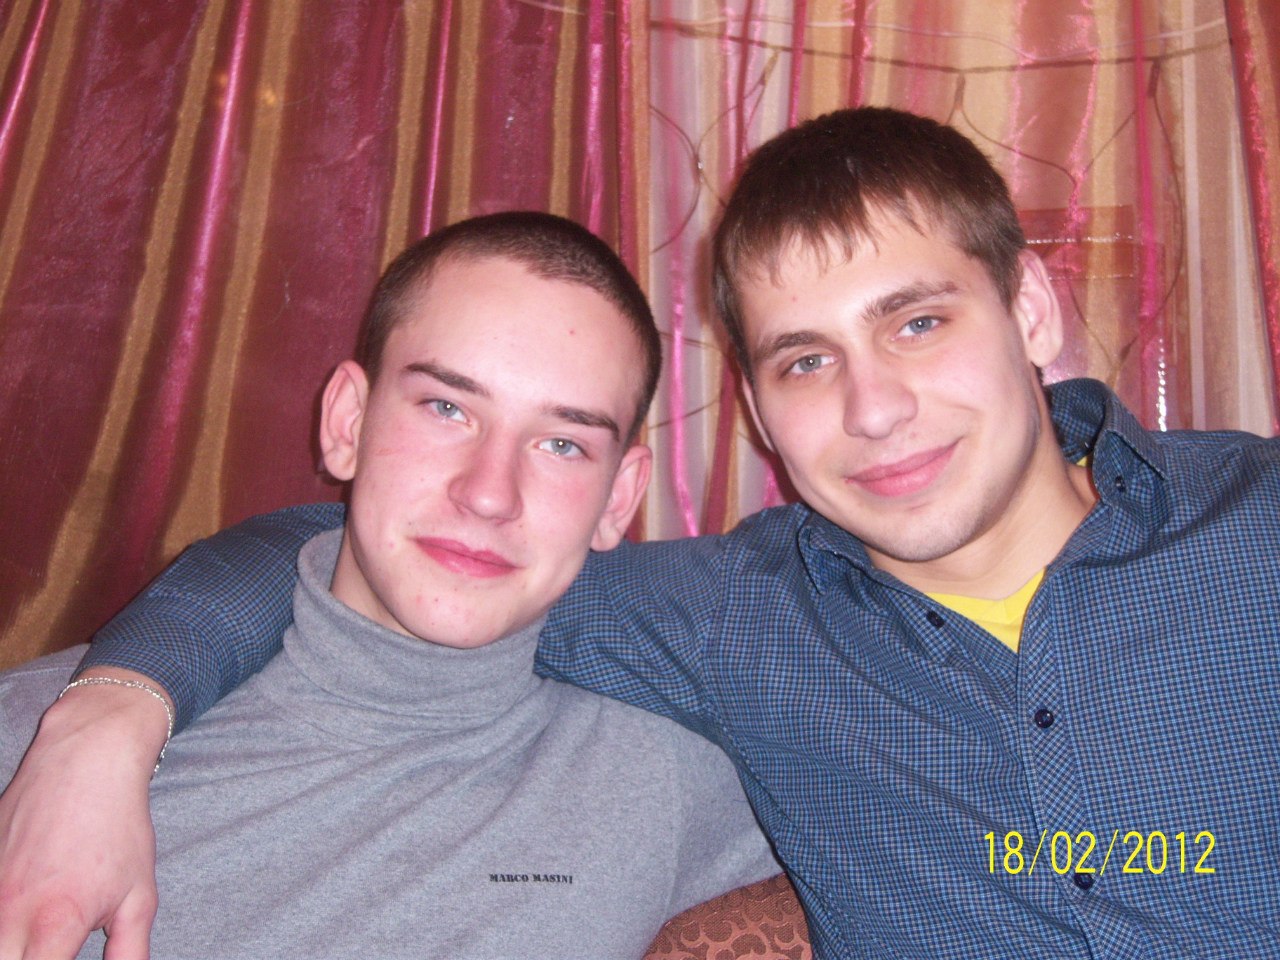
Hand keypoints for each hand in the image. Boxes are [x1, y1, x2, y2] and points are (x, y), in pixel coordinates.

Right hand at [0, 670, 170, 959]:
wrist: (86, 761)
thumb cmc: (118, 828)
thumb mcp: (138, 896)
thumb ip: (128, 952)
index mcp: (56, 924)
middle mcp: (10, 912)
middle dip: (23, 959)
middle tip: (48, 949)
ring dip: (10, 942)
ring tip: (34, 934)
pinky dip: (2, 915)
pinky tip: (23, 901)